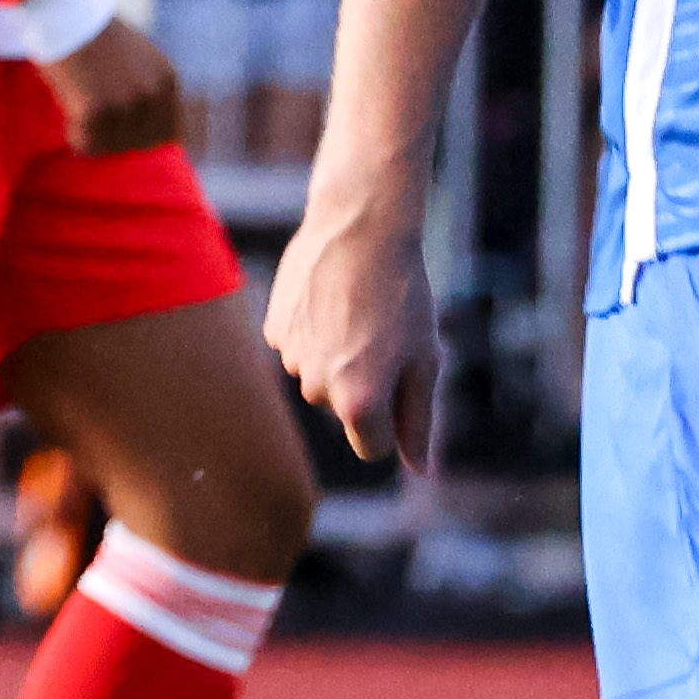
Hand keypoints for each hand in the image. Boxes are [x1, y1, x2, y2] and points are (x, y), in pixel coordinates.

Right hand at [45, 13, 187, 157]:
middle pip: (142, 143)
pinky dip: (75, 136)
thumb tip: (141, 124)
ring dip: (95, 137)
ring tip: (79, 118)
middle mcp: (152, 95)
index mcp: (166, 80)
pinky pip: (86, 144)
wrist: (65, 15)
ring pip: (112, 147)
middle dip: (120, 140)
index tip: (122, 132)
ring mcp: (125, 105)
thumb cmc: (93, 33)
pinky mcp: (95, 112)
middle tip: (97, 128)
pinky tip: (69, 116)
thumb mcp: (137, 57)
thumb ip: (145, 87)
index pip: (168, 131)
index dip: (142, 135)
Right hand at [267, 187, 441, 470]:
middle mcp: (317, 389)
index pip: (373, 448)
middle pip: (344, 410)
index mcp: (359, 403)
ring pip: (319, 377)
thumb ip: (418, 420)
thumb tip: (418, 470)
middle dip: (364, 384)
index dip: (394, 421)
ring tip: (358, 310)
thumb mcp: (424, 359)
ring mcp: (290, 359)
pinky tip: (332, 299)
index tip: (403, 381)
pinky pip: (299, 348)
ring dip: (339, 356)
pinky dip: (315, 332)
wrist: (360, 227)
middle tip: (385, 335)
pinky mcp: (274, 330)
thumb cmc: (404, 294)